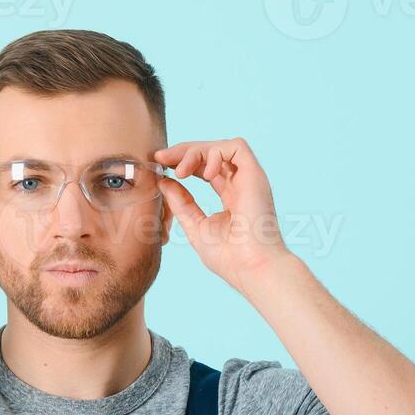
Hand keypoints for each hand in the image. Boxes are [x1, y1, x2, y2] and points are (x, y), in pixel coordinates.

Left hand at [154, 138, 293, 293]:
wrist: (251, 267)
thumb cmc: (229, 257)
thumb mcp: (196, 226)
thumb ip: (182, 203)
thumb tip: (164, 182)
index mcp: (230, 196)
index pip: (204, 169)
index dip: (182, 162)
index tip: (160, 165)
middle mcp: (241, 184)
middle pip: (210, 154)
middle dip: (183, 151)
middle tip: (161, 158)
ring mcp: (249, 179)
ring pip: (221, 147)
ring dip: (195, 152)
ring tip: (180, 172)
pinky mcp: (255, 174)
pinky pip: (236, 147)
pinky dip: (216, 153)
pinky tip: (204, 174)